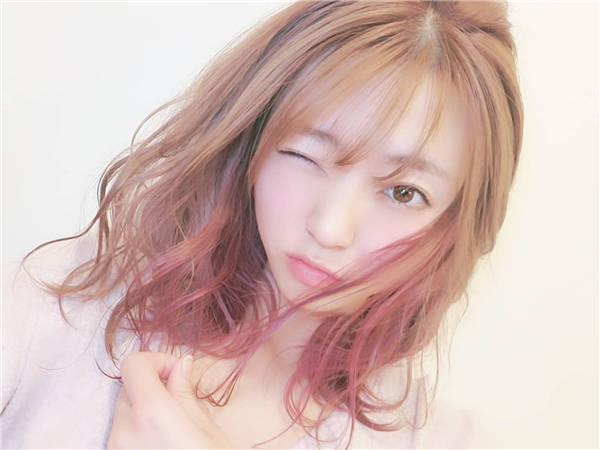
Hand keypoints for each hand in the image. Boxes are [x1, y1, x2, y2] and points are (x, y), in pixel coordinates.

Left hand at [107, 351, 233, 448]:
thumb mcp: (207, 430)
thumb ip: (185, 393)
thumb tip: (181, 364)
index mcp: (151, 415)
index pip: (132, 365)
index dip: (156, 360)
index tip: (178, 373)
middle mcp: (123, 432)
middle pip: (127, 388)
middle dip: (152, 385)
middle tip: (180, 398)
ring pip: (123, 413)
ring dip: (144, 408)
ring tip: (173, 427)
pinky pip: (121, 435)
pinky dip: (138, 429)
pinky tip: (162, 443)